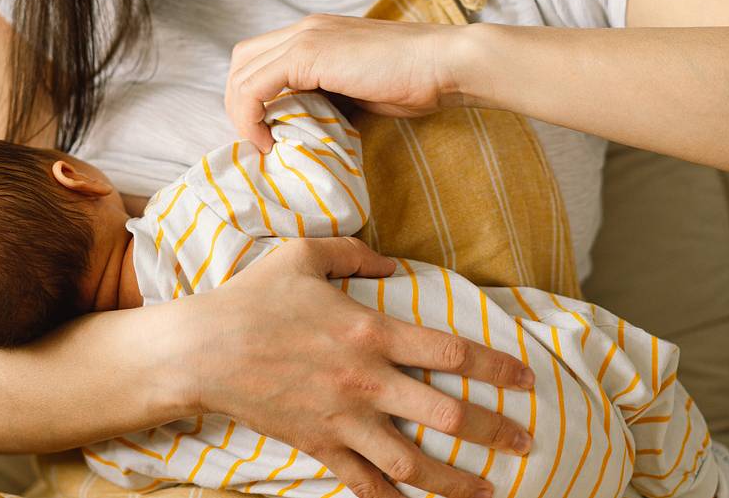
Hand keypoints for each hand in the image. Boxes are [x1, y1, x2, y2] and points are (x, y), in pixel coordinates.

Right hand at [191, 237, 533, 497]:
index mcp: (370, 332)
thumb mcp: (304, 255)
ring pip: (412, 463)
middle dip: (494, 432)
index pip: (451, 352)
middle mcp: (366, 381)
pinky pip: (362, 482)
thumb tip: (393, 265)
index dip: (497, 367)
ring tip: (488, 491)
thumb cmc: (252, 297)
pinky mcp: (318, 445)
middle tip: (525, 443)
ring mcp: (343, 419)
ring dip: (456, 482)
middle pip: (446, 415)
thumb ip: (355, 253)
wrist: (201, 350)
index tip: (527, 380)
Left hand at [225, 14, 476, 151]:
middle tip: (258, 139)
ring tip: (262, 143)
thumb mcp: (358, 91)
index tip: (267, 133)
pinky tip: (269, 140)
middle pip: (241, 62)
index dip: (252, 98)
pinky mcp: (308, 54)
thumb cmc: (413, 82)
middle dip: (238, 104)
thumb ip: (327, 97)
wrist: (442, 65)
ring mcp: (304, 38)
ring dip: (241, 113)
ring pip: (242, 72)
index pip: (259, 59)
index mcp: (314, 34)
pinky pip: (256, 86)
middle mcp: (303, 29)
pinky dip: (251, 115)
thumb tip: (304, 124)